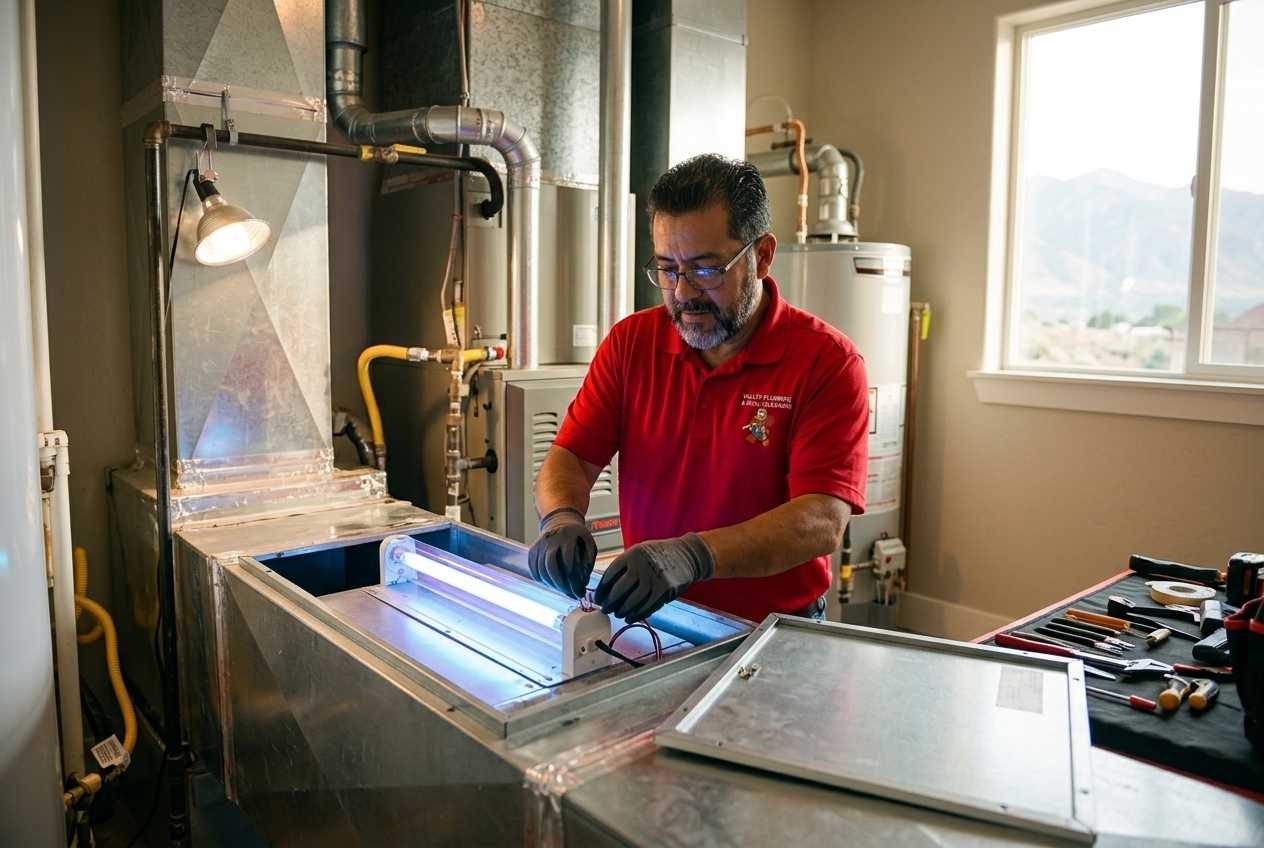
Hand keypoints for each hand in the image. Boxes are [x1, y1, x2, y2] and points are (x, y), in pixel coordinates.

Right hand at [528, 507, 596, 598]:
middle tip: (571, 594)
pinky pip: (535, 572)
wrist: (559, 520)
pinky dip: (544, 582)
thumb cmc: (576, 534)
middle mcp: (550, 540)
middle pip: (551, 567)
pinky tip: (554, 585)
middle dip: (561, 585)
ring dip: (553, 586)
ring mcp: (538, 546)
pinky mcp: (532, 552)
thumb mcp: (588, 542)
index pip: (567, 561)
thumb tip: (583, 582)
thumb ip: (588, 561)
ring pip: (542, 571)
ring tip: (565, 591)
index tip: (580, 590)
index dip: (573, 578)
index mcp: (566, 536)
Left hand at [594, 533, 714, 621]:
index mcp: (631, 555)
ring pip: (632, 602)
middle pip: (618, 591)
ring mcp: (653, 579)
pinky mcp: (664, 591)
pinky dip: (636, 615)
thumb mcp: (639, 552)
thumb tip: (606, 590)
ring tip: (618, 613)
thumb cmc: (658, 555)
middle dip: (609, 603)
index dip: (601, 590)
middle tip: (606, 609)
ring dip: (622, 611)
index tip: (598, 599)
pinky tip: (630, 617)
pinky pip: (646, 607)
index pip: (610, 575)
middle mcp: (641, 566)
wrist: (686, 555)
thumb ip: (624, 568)